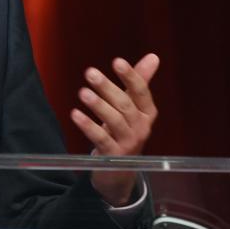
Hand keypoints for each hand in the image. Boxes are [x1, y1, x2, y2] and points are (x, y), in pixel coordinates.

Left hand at [70, 53, 159, 205]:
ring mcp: (129, 143)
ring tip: (82, 92)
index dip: (130, 76)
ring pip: (114, 121)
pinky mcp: (114, 156)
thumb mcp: (133, 107)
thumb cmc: (125, 132)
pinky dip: (88, 126)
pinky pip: (101, 139)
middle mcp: (141, 127)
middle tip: (90, 73)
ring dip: (98, 105)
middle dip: (107, 88)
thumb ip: (140, 82)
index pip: (141, 91)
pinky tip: (75, 114)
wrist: (120, 171)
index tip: (117, 61)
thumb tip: (153, 56)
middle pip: (125, 105)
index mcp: (147, 113)